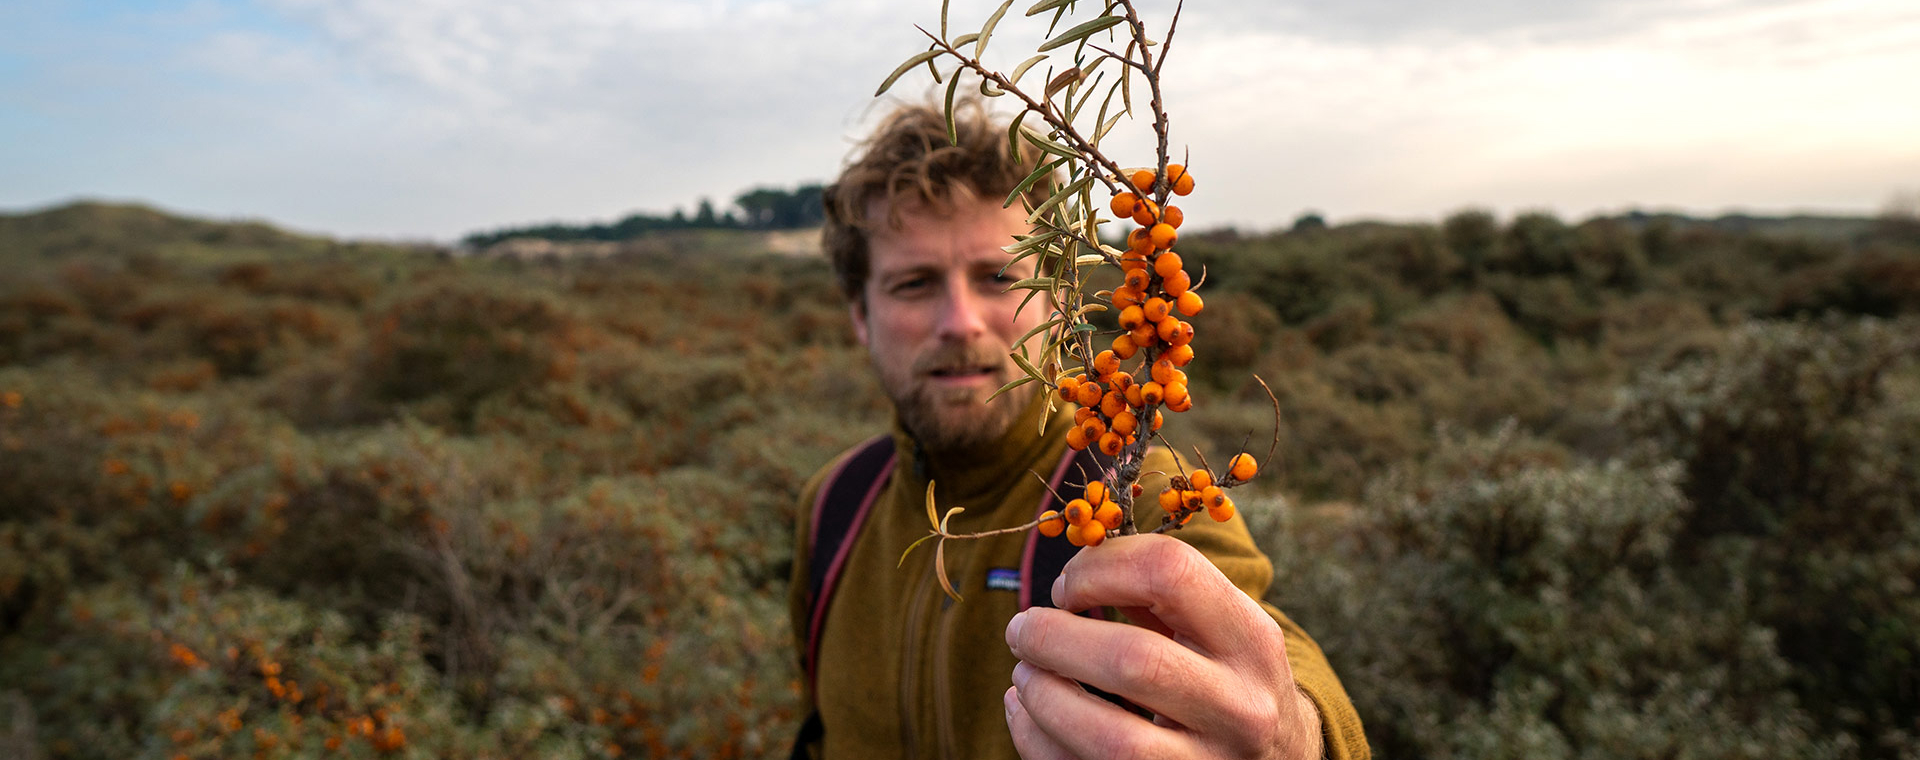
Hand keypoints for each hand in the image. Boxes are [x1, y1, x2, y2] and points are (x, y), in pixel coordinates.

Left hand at [1002, 533, 1322, 758]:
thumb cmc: (1228, 682)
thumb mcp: (1220, 632)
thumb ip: (1157, 594)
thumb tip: (1074, 567)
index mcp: (1251, 641)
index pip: (1170, 572)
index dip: (1099, 568)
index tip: (1066, 587)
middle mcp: (1241, 708)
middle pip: (1132, 661)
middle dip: (1054, 638)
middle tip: (1022, 629)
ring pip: (1106, 736)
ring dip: (1042, 695)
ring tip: (1026, 673)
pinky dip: (1035, 738)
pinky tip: (1027, 711)